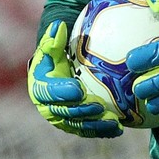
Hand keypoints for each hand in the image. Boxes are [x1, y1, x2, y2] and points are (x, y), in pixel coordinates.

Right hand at [28, 21, 123, 137]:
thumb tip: (58, 26)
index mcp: (40, 89)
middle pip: (65, 113)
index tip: (79, 89)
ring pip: (78, 125)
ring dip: (96, 125)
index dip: (63, 92)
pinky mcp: (76, 126)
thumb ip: (54, 40)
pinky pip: (89, 130)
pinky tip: (118, 128)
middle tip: (99, 106)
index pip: (50, 92)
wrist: (58, 73)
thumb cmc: (57, 56)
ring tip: (113, 122)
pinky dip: (103, 131)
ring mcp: (63, 119)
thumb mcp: (53, 47)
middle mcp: (49, 108)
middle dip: (82, 111)